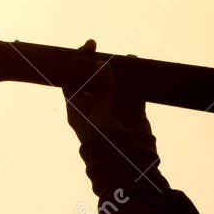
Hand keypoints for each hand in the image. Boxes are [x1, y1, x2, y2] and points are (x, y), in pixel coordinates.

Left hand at [63, 39, 162, 197]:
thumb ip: (102, 89)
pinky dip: (136, 79)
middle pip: (93, 79)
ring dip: (119, 70)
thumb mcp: (100, 114)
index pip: (73, 81)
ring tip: (127, 58)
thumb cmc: (105, 143)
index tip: (88, 48)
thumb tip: (101, 64)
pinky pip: (134, 91)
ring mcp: (114, 108)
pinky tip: (140, 68)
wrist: (128, 166)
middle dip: (98, 64)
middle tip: (103, 49)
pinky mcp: (132, 112)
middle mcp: (95, 106)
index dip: (77, 63)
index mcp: (78, 109)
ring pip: (115, 83)